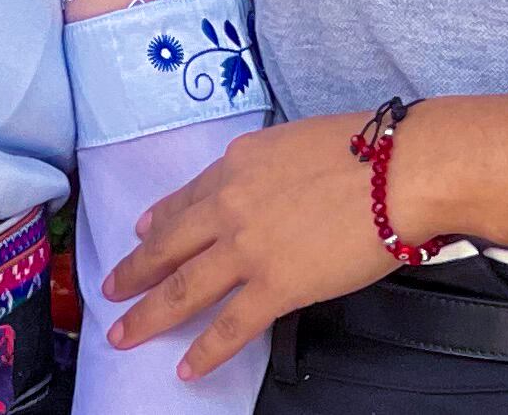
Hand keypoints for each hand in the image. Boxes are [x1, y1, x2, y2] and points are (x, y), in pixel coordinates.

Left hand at [102, 111, 402, 379]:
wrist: (397, 169)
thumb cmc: (365, 147)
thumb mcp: (294, 140)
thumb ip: (264, 166)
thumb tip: (260, 185)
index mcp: (236, 164)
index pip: (185, 198)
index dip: (158, 221)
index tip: (140, 233)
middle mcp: (229, 205)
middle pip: (169, 245)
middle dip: (134, 272)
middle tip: (110, 290)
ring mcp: (248, 249)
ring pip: (183, 288)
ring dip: (148, 315)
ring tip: (123, 334)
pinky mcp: (276, 286)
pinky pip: (230, 327)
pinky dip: (204, 351)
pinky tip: (186, 368)